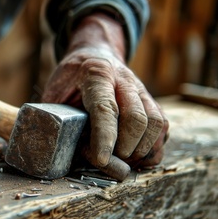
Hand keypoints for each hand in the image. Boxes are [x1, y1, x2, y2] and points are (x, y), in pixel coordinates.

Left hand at [42, 13, 168, 179]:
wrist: (94, 57)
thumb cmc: (70, 81)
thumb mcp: (54, 94)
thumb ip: (56, 119)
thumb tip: (58, 152)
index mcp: (95, 74)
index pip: (105, 108)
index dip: (105, 137)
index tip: (101, 159)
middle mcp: (124, 79)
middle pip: (137, 118)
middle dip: (125, 149)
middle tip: (109, 161)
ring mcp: (142, 90)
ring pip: (156, 123)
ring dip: (142, 151)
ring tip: (124, 161)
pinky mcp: (152, 101)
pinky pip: (163, 127)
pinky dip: (154, 149)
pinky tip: (137, 157)